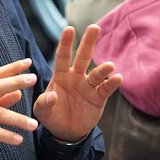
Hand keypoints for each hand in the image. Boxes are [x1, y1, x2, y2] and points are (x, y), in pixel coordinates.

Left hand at [33, 24, 122, 141]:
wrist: (67, 132)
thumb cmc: (52, 117)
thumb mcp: (42, 112)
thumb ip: (44, 103)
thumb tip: (54, 95)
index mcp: (60, 76)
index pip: (63, 56)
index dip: (66, 43)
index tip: (69, 28)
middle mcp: (76, 77)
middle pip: (83, 57)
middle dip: (88, 42)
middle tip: (95, 27)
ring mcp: (89, 86)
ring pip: (96, 74)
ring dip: (103, 69)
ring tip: (109, 66)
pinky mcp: (99, 97)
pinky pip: (106, 88)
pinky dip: (112, 83)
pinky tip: (117, 78)